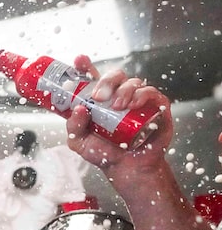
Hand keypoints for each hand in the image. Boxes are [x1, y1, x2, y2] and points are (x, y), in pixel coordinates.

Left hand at [66, 55, 172, 177]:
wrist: (127, 169)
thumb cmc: (104, 154)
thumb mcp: (79, 142)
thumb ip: (73, 126)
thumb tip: (78, 108)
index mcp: (99, 101)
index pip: (92, 78)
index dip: (85, 67)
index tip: (79, 60)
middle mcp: (119, 96)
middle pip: (115, 76)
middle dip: (106, 81)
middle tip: (98, 96)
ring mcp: (138, 100)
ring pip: (133, 82)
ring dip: (124, 90)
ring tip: (117, 107)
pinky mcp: (155, 106)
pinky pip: (151, 92)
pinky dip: (142, 95)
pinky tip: (133, 105)